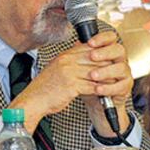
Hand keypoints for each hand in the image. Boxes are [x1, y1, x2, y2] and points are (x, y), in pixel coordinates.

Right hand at [9, 31, 130, 135]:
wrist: (33, 101)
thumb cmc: (45, 88)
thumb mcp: (57, 68)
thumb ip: (70, 60)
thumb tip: (83, 50)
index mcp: (64, 56)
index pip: (88, 48)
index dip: (101, 53)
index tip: (110, 58)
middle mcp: (67, 61)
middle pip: (94, 58)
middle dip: (106, 64)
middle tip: (117, 68)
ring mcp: (69, 72)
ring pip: (95, 72)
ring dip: (106, 77)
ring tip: (115, 80)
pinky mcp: (71, 85)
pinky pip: (91, 85)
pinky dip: (100, 89)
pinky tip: (105, 91)